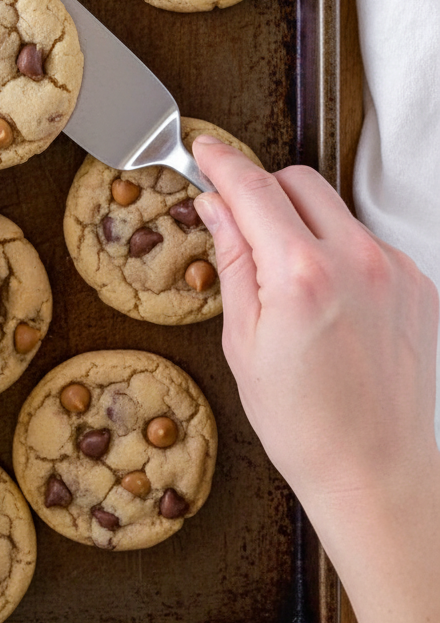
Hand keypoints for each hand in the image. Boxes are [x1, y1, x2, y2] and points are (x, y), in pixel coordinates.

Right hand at [192, 136, 438, 514]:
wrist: (376, 473)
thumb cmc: (304, 424)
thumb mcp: (243, 341)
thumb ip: (232, 259)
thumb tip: (217, 207)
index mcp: (302, 274)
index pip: (253, 188)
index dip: (222, 162)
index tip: (205, 150)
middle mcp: (357, 260)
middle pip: (299, 181)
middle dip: (264, 191)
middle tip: (243, 225)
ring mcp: (395, 271)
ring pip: (336, 211)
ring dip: (306, 226)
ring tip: (295, 289)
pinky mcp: (420, 286)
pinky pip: (369, 244)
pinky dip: (343, 255)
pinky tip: (333, 306)